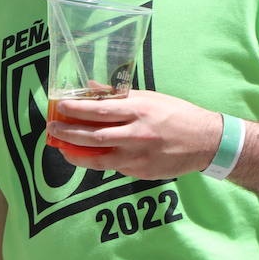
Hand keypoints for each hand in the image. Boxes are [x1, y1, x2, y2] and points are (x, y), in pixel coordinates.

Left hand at [46, 89, 221, 179]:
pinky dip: (98, 161)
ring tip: (62, 147)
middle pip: (94, 135)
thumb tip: (90, 88)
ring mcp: (138, 156)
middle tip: (52, 129)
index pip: (100, 110)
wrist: (206, 141)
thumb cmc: (177, 114)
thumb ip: (119, 95)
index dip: (76, 109)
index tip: (60, 106)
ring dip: (76, 153)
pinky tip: (86, 156)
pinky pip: (114, 166)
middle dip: (69, 132)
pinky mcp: (141, 172)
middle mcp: (137, 134)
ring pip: (99, 158)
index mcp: (139, 110)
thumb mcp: (150, 97)